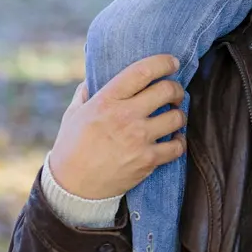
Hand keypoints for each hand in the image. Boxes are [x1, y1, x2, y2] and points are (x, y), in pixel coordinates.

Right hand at [48, 55, 186, 199]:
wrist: (72, 188)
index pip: (143, 71)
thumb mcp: (73, 113)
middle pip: (166, 90)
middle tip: (175, 92)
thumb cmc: (72, 147)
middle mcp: (126, 116)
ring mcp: (139, 139)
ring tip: (174, 115)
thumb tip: (94, 75)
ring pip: (177, 117)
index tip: (172, 62)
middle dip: (176, 88)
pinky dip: (179, 142)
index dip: (163, 63)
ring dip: (179, 114)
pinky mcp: (147, 161)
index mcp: (107, 100)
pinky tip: (174, 139)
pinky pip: (176, 146)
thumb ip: (86, 92)